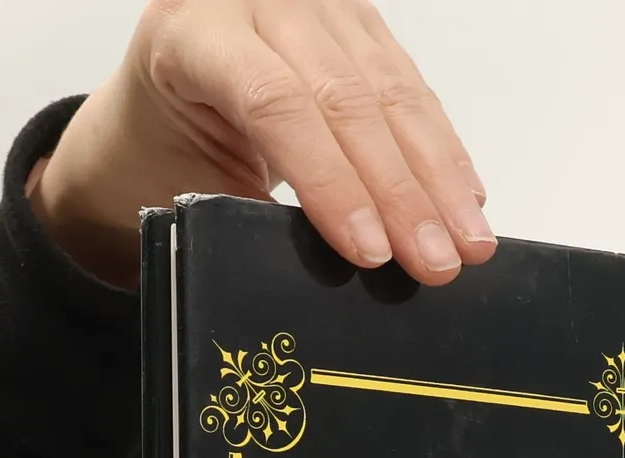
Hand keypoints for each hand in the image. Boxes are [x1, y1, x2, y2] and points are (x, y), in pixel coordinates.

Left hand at [30, 0, 492, 288]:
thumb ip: (254, 216)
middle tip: (438, 263)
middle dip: (401, 192)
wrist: (157, 108)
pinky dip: (441, 151)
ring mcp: (313, 5)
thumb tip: (346, 264)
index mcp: (191, 33)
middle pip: (345, 95)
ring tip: (467, 245)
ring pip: (390, 89)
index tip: (371, 252)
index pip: (275, 102)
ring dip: (438, 176)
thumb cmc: (164, 153)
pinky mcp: (354, 23)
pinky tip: (466, 201)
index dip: (332, 181)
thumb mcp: (187, 187)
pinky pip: (409, 86)